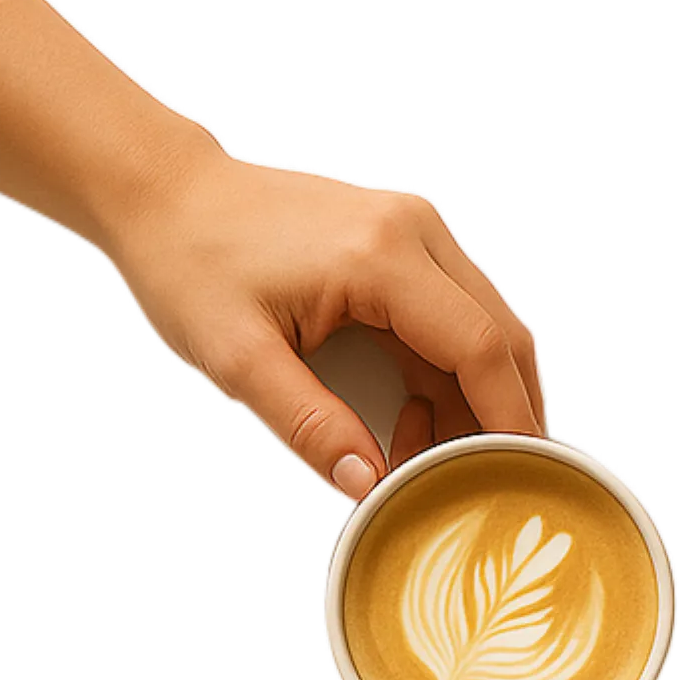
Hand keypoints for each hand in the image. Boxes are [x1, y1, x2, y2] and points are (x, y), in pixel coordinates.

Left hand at [99, 145, 544, 500]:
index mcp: (381, 256)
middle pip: (504, 335)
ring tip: (430, 452)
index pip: (481, 347)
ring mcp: (415, 232)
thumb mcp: (236, 359)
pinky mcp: (406, 242)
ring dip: (477, 396)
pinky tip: (416, 413)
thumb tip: (370, 485)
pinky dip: (453, 372)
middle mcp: (414, 232)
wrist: (163, 193)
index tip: (517, 473)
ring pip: (488, 327)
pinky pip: (457, 316)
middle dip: (504, 413)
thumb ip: (309, 426)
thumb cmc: (188, 263)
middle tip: (486, 478)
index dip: (508, 417)